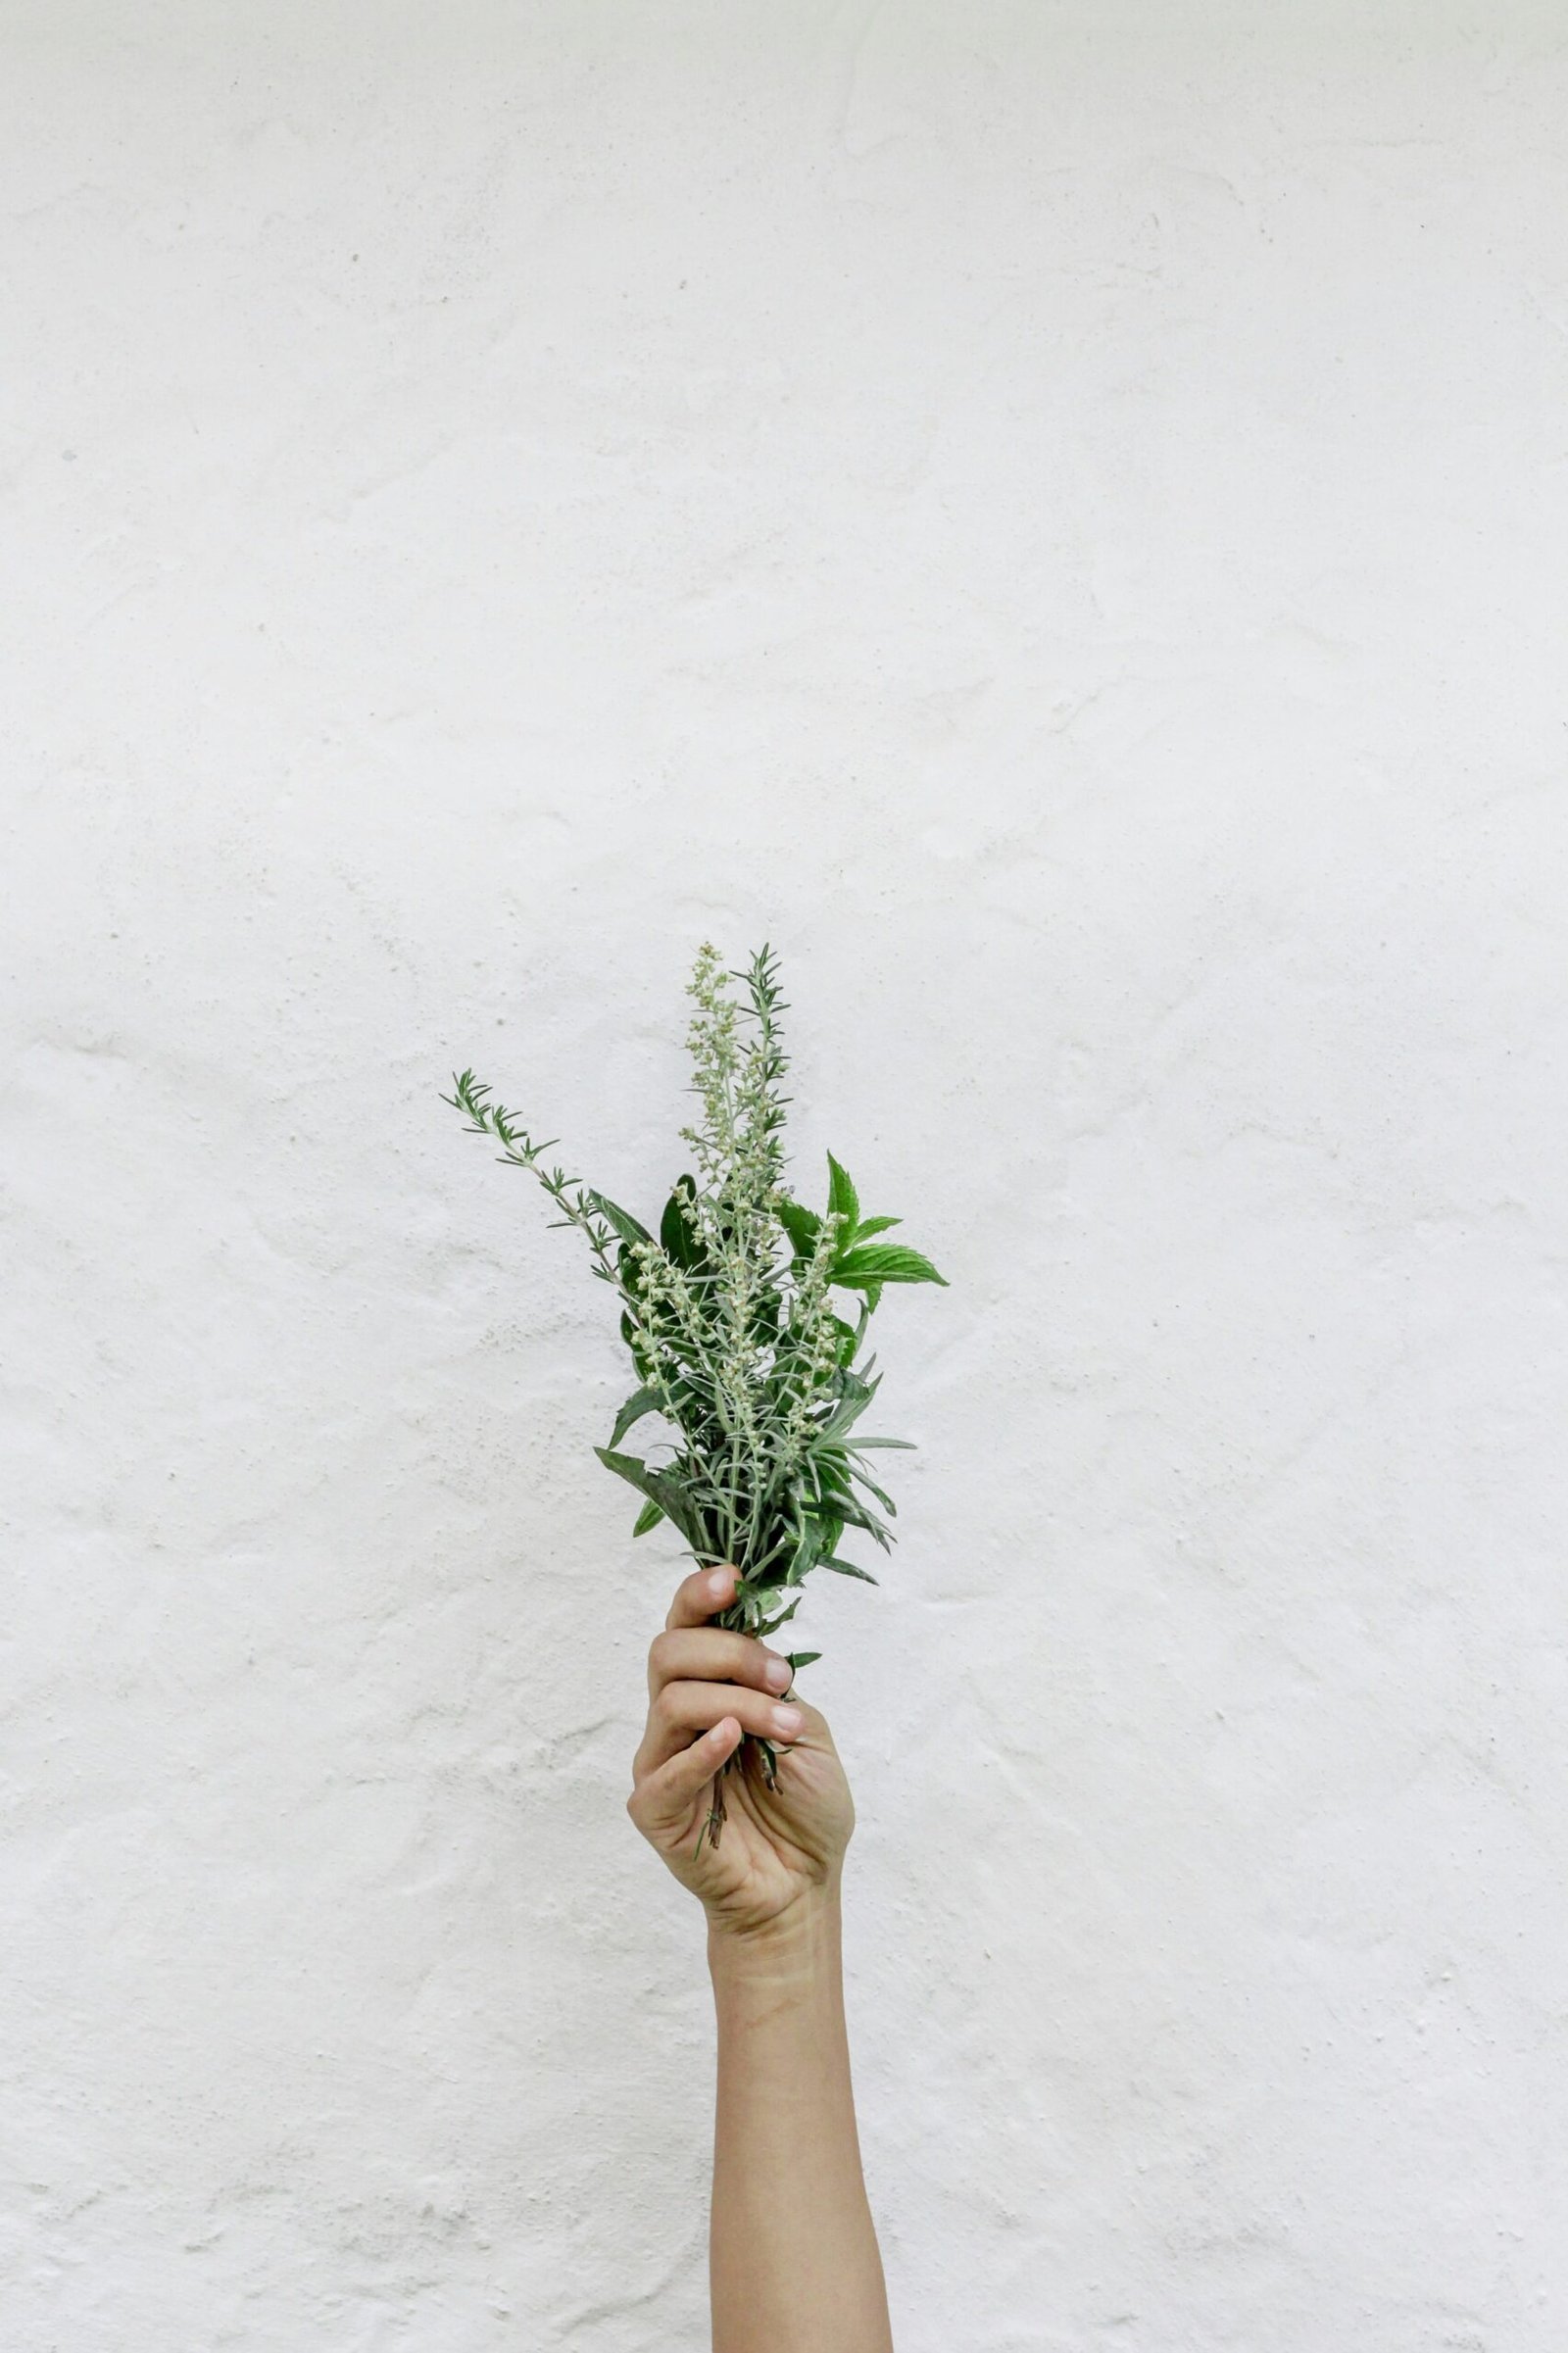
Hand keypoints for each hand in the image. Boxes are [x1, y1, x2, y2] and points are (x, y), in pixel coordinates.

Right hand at [627, 1563, 855, 1941]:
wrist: (803, 1886)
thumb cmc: (804, 1809)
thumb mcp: (805, 1729)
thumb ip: (774, 1686)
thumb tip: (754, 1642)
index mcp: (709, 1689)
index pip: (685, 1626)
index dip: (700, 1595)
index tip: (734, 1580)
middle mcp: (675, 1718)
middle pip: (669, 1652)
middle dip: (730, 1653)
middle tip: (781, 1678)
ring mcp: (659, 1762)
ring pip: (674, 1701)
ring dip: (738, 1703)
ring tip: (785, 1728)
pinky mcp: (654, 1809)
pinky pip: (666, 1771)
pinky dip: (700, 1750)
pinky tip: (732, 1742)